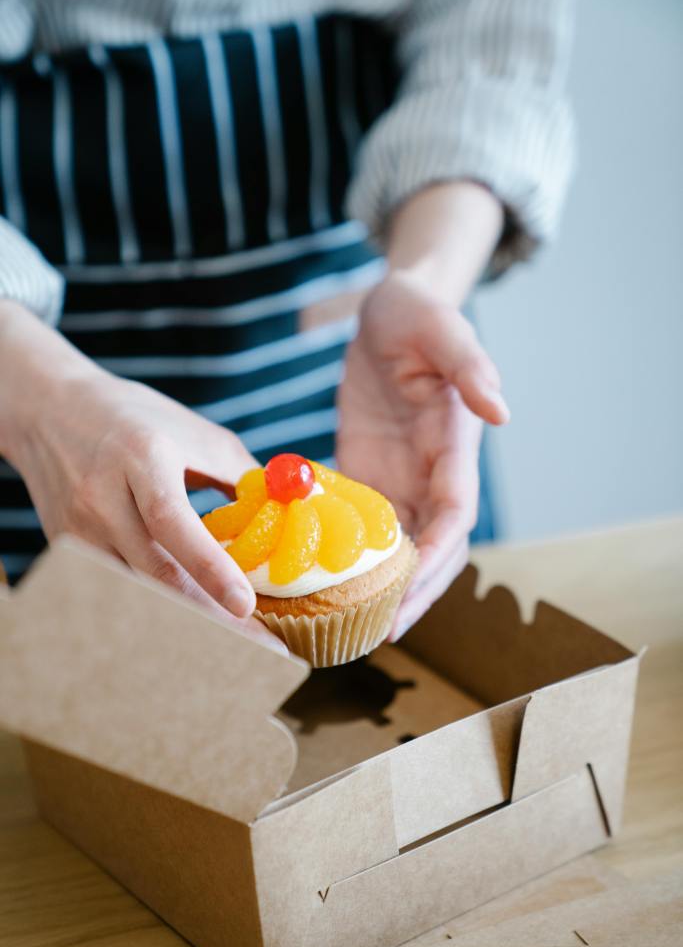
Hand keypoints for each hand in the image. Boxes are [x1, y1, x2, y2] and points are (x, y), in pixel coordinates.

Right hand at [0, 302, 280, 647]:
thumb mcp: (192, 432)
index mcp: (140, 458)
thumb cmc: (135, 419)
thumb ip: (240, 473)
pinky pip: (117, 589)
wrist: (49, 410)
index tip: (245, 605)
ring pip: (136, 590)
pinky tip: (190, 623)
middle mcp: (102, 496)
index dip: (209, 567)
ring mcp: (77, 527)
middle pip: (154, 571)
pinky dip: (155, 608)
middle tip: (260, 649)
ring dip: (186, 620)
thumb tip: (289, 510)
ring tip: (235, 645)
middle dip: (209, 616)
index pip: (171, 521)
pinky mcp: (66, 548)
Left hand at [337, 270, 508, 638]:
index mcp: (456, 446)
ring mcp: (402, 479)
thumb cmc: (415, 314)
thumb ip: (469, 366)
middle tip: (380, 633)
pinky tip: (325, 586)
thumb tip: (502, 413)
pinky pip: (364, 530)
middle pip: (434, 549)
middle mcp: (433, 473)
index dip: (434, 556)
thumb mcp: (440, 327)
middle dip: (414, 593)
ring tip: (352, 627)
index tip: (407, 589)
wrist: (384, 313)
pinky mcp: (369, 477)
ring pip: (402, 550)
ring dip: (385, 589)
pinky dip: (352, 561)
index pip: (454, 516)